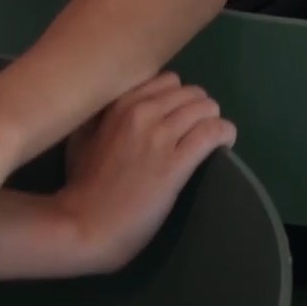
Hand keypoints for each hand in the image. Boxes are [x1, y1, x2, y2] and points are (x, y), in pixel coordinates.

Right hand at [51, 74, 237, 274]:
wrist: (83, 225)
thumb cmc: (81, 185)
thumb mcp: (82, 137)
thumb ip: (102, 114)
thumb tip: (122, 104)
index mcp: (119, 103)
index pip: (167, 80)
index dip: (177, 98)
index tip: (177, 116)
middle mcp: (141, 112)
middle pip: (191, 92)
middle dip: (197, 109)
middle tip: (194, 130)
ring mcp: (159, 136)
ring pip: (205, 107)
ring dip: (212, 121)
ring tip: (209, 138)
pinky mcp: (176, 163)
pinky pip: (212, 132)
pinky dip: (224, 133)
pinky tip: (225, 142)